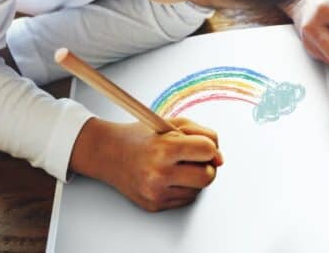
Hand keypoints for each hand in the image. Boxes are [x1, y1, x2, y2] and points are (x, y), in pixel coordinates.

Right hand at [71, 116, 222, 211]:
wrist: (108, 153)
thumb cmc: (144, 136)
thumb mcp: (173, 123)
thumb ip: (203, 135)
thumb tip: (220, 159)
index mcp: (165, 148)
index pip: (207, 150)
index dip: (210, 147)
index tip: (203, 146)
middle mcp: (159, 173)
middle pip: (207, 176)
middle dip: (208, 166)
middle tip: (195, 159)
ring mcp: (156, 192)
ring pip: (198, 190)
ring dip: (195, 177)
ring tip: (178, 165)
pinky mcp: (154, 205)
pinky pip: (185, 199)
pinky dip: (184, 188)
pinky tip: (170, 176)